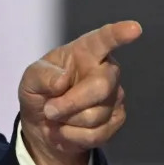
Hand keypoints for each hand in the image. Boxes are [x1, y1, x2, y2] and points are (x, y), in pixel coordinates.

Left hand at [18, 21, 141, 164]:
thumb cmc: (40, 92)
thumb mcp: (29, 80)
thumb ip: (41, 76)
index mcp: (85, 52)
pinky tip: (66, 129)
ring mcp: (115, 95)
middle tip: (49, 109)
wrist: (44, 126)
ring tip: (57, 116)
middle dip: (71, 102)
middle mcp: (106, 70)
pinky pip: (96, 134)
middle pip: (101, 86)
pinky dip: (72, 136)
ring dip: (67, 121)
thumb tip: (62, 80)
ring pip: (95, 115)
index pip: (104, 40)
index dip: (118, 34)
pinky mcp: (117, 119)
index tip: (134, 28)